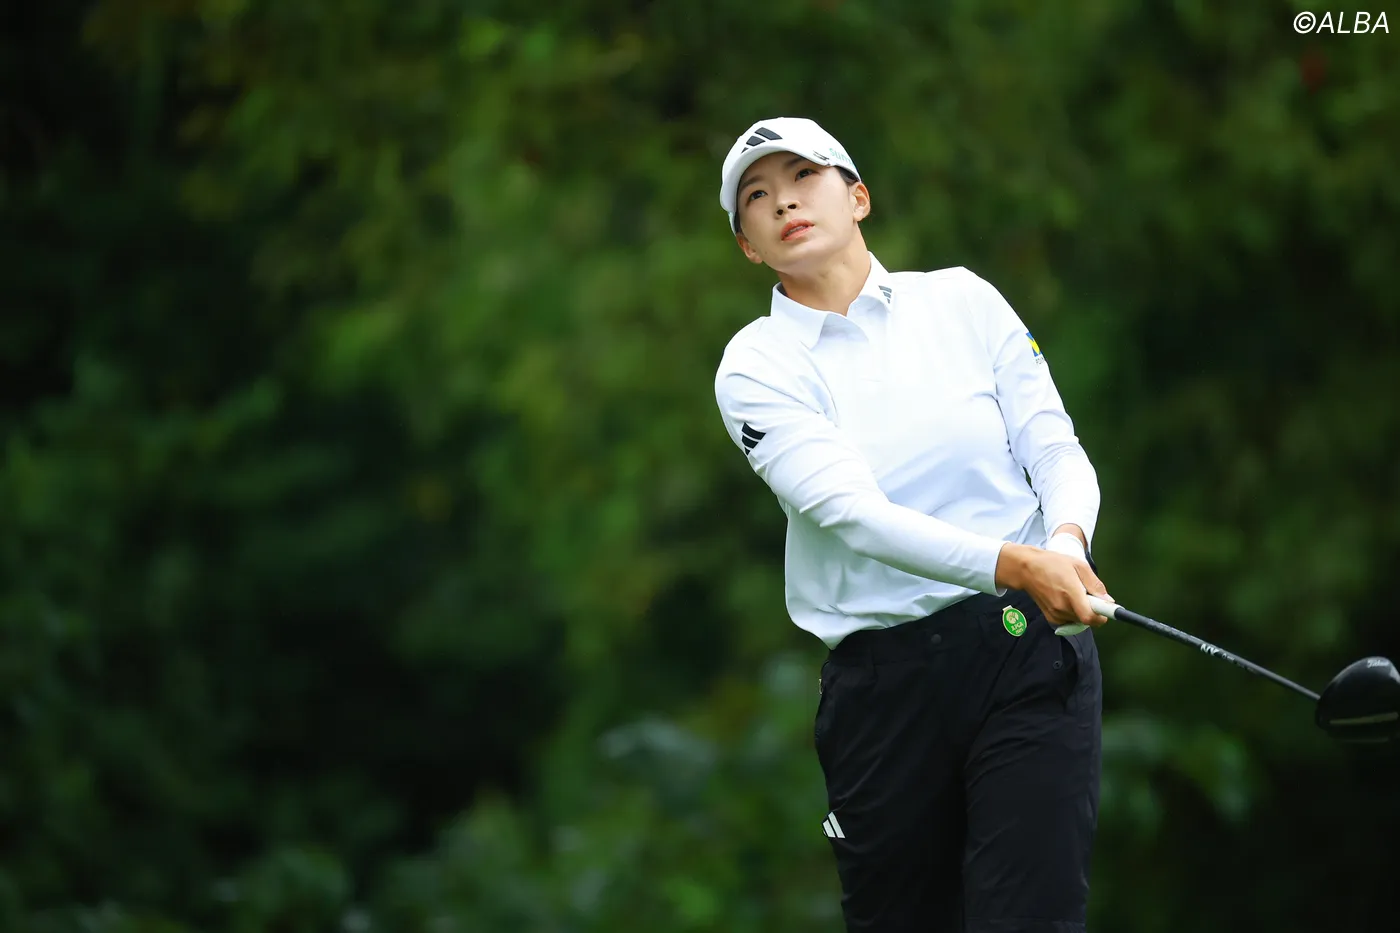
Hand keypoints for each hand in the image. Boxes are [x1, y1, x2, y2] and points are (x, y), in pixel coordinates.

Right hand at [993, 543, 1111, 627]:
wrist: (1027, 569)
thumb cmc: (1052, 563)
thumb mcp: (1079, 566)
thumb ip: (1095, 585)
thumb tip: (1108, 600)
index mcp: (1070, 593)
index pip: (1090, 617)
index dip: (1102, 616)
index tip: (1107, 609)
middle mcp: (1062, 607)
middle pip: (1088, 620)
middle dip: (1093, 609)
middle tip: (1088, 594)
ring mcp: (1055, 614)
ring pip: (1080, 621)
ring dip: (1083, 611)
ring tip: (1075, 594)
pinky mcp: (1051, 618)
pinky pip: (1071, 621)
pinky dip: (1074, 613)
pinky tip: (1067, 599)